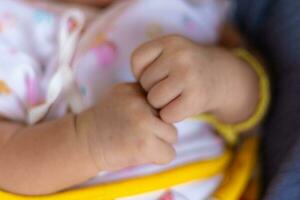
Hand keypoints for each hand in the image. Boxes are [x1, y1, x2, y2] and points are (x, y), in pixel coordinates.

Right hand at [77, 83, 176, 170]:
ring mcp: (143, 123)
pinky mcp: (144, 144)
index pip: (163, 100)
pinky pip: (169, 153)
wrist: (83, 143)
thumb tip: (169, 100)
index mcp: (135, 89)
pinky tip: (142, 153)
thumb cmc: (104, 122)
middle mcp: (141, 103)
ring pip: (172, 135)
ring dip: (160, 142)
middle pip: (170, 117)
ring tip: (140, 143)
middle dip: (159, 127)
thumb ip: (142, 94)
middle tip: (140, 133)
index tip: (141, 119)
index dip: (155, 113)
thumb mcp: (120, 96)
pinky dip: (158, 157)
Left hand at [131, 35, 258, 123]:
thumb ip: (149, 64)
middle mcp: (180, 55)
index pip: (136, 60)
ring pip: (154, 99)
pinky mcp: (196, 98)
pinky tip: (180, 107)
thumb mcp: (170, 53)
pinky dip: (170, 116)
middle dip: (153, 89)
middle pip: (145, 82)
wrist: (221, 77)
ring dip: (160, 104)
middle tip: (169, 88)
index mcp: (170, 41)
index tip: (157, 75)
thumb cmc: (185, 69)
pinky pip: (167, 114)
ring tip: (173, 97)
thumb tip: (135, 92)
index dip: (142, 72)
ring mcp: (188, 76)